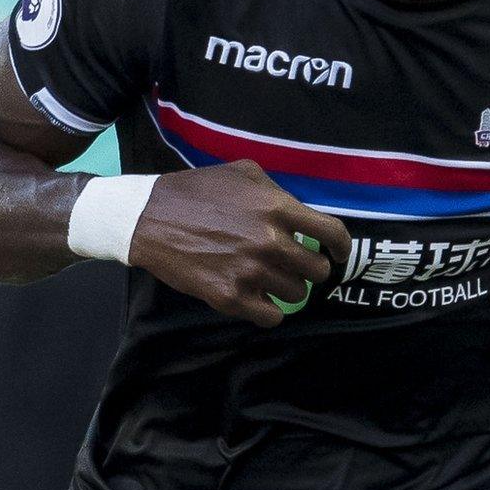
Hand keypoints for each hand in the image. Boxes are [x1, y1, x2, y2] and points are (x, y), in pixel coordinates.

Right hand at [129, 160, 349, 326]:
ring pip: (295, 294)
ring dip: (285, 287)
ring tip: (265, 278)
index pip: (331, 234)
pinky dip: (268, 309)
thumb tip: (300, 215)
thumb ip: (277, 192)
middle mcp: (270, 242)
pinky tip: (256, 298)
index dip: (341, 247)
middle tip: (289, 265)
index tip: (337, 254)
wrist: (148, 219)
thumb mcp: (241, 173)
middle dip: (307, 268)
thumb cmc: (195, 192)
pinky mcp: (231, 297)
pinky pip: (271, 316)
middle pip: (316, 270)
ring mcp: (251, 272)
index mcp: (277, 208)